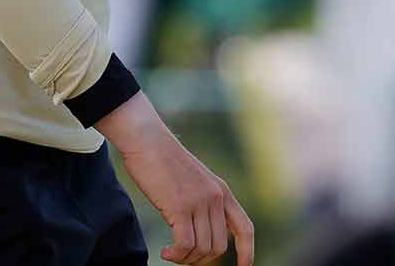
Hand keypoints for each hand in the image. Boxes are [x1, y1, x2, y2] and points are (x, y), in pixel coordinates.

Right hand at [96, 94, 253, 264]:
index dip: (247, 251)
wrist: (147, 140)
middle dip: (200, 259)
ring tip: (171, 253)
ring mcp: (199, 202)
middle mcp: (215, 197)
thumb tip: (203, 229)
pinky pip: (185, 245)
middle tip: (182, 255)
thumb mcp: (194, 180)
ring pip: (202, 249)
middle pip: (218, 247)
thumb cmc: (164, 161)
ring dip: (185, 258)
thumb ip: (204, 200)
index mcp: (222, 191)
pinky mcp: (180, 207)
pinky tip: (165, 251)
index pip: (245, 227)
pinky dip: (176, 255)